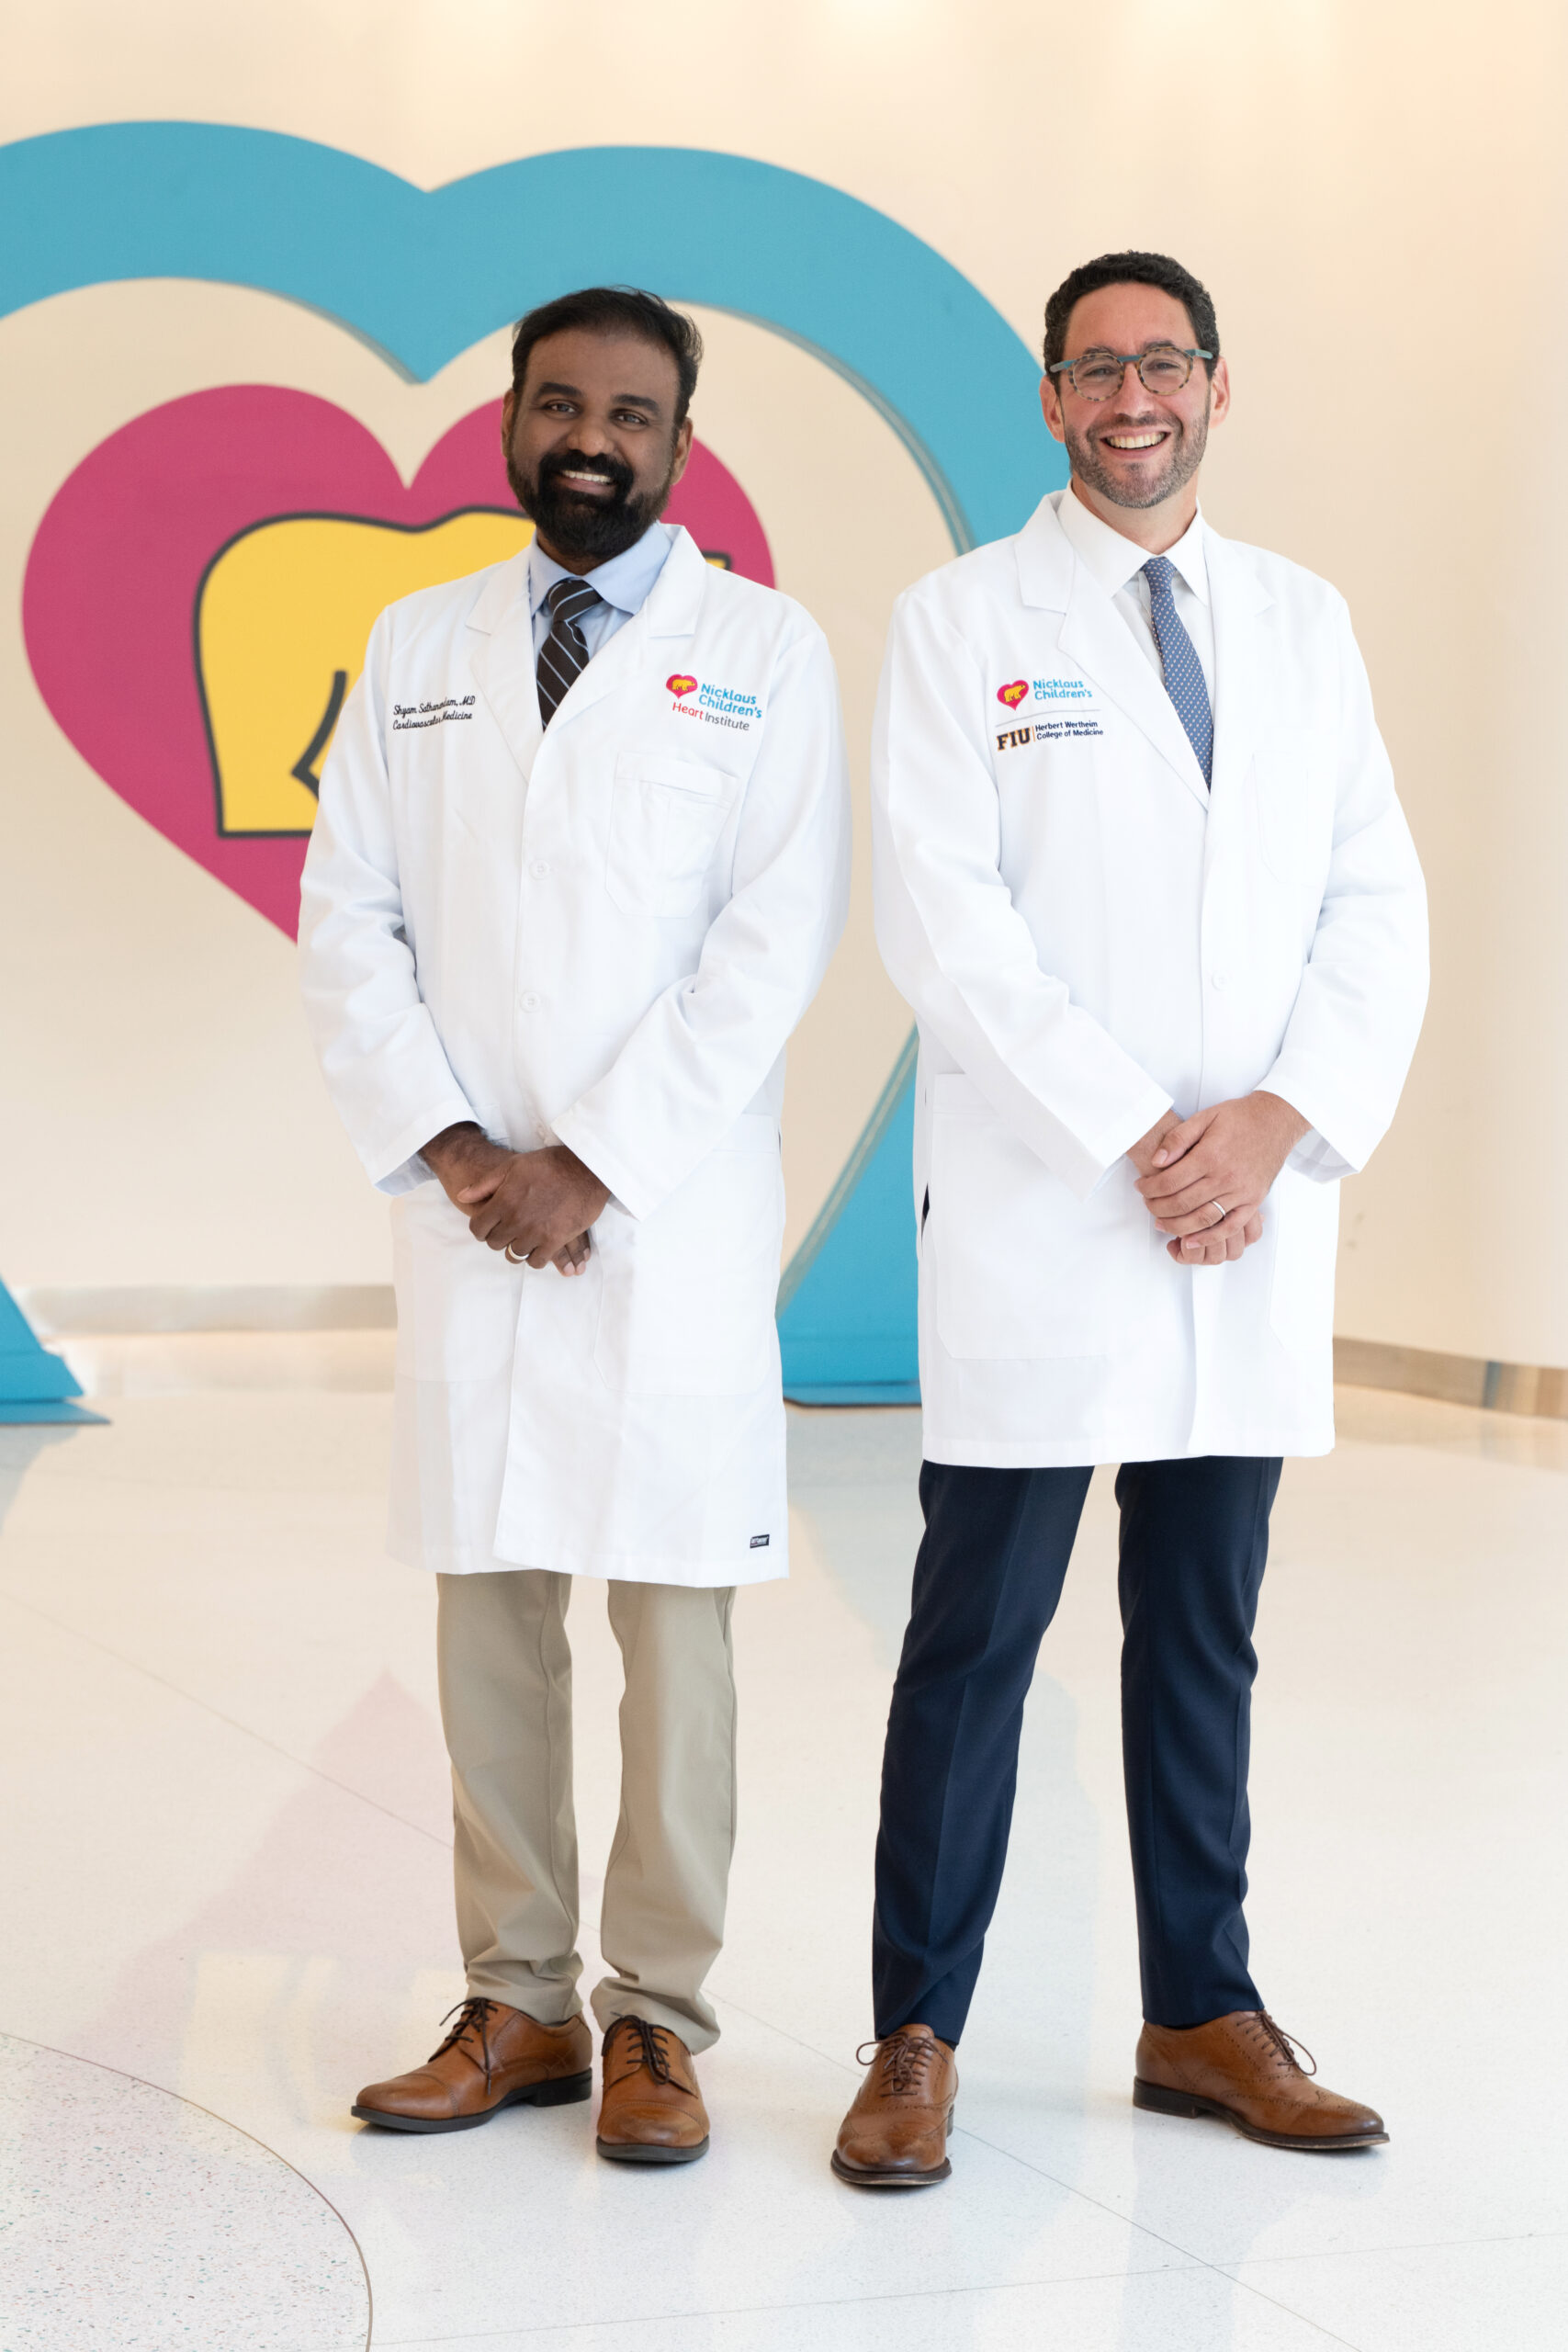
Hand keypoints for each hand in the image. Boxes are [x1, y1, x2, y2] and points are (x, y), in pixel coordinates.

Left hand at [422, 1125, 609, 1271]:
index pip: (478, 1228)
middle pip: (495, 1243)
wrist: (586, 1168)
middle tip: (507, 1232)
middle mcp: (516, 1220)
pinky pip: (537, 1261)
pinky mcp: (555, 1241)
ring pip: (514, 1254)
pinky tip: (537, 1248)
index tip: (487, 1227)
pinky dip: (534, 1258)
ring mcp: (535, 1232)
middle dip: (498, 1238)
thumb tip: (462, 1196)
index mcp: (503, 1201)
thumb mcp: (512, 1166)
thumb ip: (485, 1184)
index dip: (480, 1229)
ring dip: (516, 1248)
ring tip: (522, 1240)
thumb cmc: (549, 1164)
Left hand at [1134, 1091, 1308, 1255]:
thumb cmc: (1239, 1118)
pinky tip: (1191, 1241)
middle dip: (1158, 1208)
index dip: (1149, 1188)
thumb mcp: (1204, 1118)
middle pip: (1182, 1203)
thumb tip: (1157, 1161)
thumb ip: (1178, 1139)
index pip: (1170, 1182)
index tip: (1141, 1187)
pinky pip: (1229, 1227)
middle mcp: (1226, 1177)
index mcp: (1210, 1155)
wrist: (1275, 1120)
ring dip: (1177, 1226)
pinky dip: (1208, 1238)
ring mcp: (1241, 1192)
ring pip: (1202, 1219)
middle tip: (1147, 1205)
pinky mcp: (1253, 1202)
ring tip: (1162, 1223)